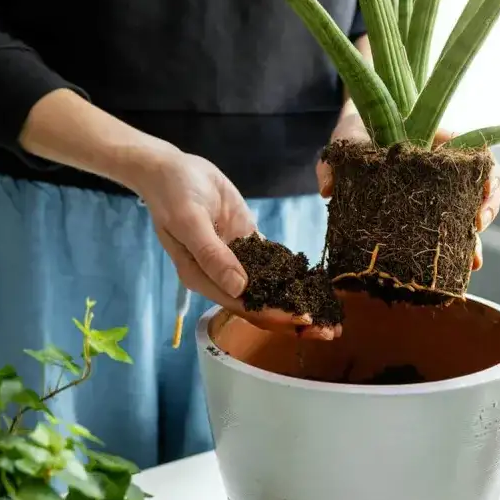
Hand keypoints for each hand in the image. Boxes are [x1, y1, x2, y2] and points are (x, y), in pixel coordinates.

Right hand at [126, 141, 337, 339]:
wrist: (170, 169)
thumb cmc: (172, 195)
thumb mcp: (189, 222)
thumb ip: (213, 255)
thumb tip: (239, 288)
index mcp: (202, 278)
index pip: (243, 306)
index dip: (274, 315)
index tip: (303, 319)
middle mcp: (220, 275)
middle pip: (261, 303)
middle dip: (292, 316)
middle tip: (328, 330)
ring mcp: (236, 258)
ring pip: (270, 285)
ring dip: (298, 299)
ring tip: (329, 312)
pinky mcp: (246, 240)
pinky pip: (272, 259)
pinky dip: (293, 271)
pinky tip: (316, 282)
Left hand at [319, 113, 499, 270]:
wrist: (351, 137)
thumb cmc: (355, 132)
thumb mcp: (344, 140)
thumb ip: (334, 162)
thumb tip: (327, 190)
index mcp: (434, 143)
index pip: (477, 157)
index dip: (487, 180)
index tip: (482, 200)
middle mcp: (443, 168)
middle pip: (480, 189)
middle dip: (486, 215)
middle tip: (476, 242)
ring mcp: (436, 190)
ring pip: (467, 213)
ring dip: (473, 239)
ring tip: (471, 263)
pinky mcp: (422, 211)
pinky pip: (444, 229)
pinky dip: (451, 248)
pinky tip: (450, 269)